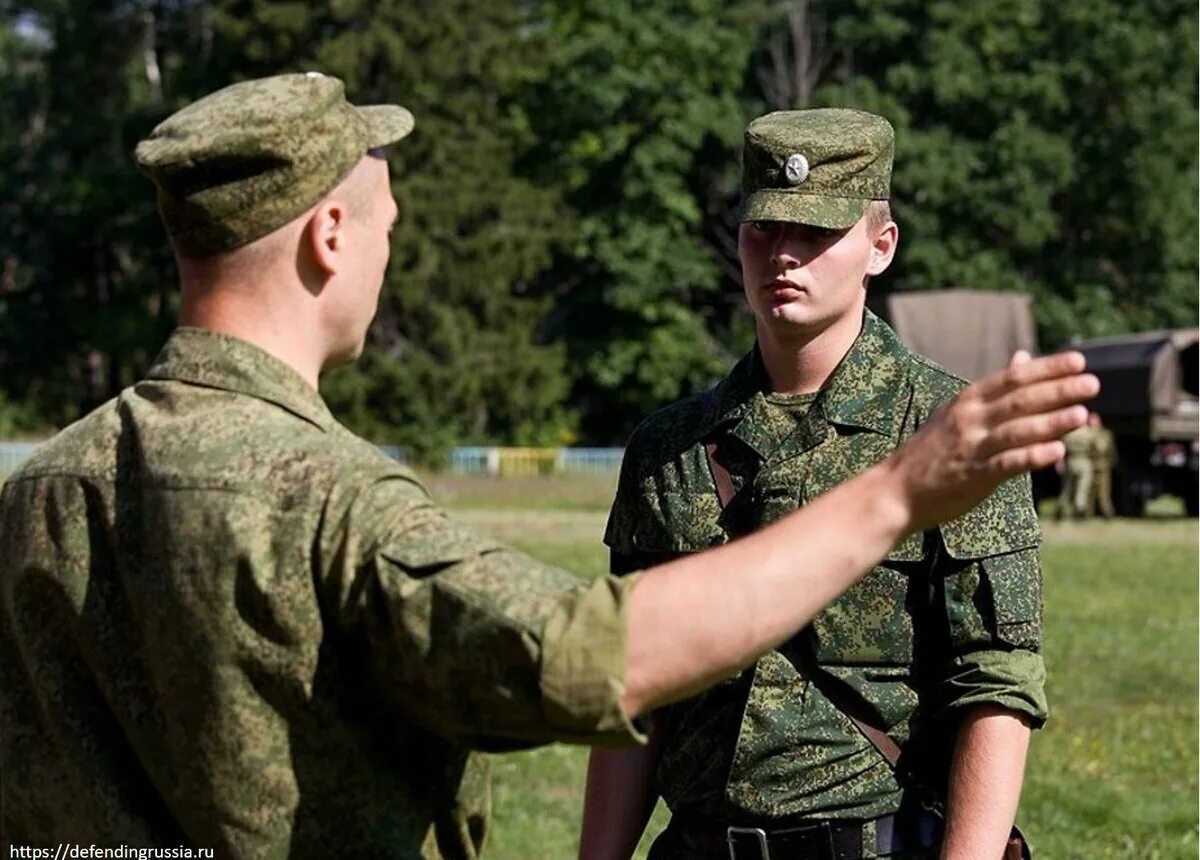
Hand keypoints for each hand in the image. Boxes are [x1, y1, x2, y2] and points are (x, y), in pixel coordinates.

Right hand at [887, 350, 1098, 530]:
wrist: (895, 490)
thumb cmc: (932, 451)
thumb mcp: (959, 412)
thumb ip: (996, 389)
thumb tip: (1024, 357)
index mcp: (969, 401)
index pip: (1013, 378)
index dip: (1047, 368)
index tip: (1078, 360)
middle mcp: (970, 419)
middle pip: (1019, 400)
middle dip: (1058, 391)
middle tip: (1092, 383)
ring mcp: (971, 447)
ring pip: (1016, 430)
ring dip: (1051, 422)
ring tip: (1083, 414)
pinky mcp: (973, 476)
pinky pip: (1006, 464)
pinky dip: (1032, 457)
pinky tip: (1057, 452)